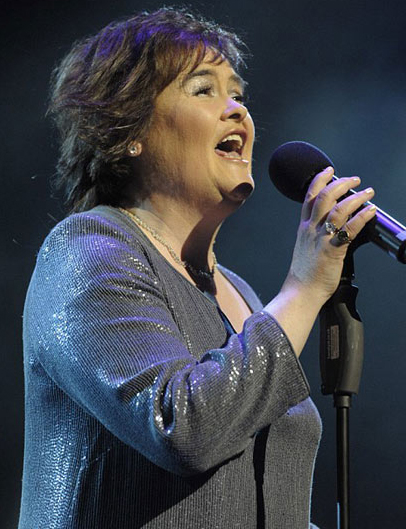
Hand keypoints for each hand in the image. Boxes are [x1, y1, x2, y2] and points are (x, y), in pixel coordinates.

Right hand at [285, 166, 375, 302]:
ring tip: (368, 192)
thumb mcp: (306, 247)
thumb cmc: (305, 274)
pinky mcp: (332, 250)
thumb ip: (316, 234)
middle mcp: (311, 229)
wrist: (300, 292)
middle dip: (341, 183)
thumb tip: (333, 226)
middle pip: (324, 196)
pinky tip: (371, 211)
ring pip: (338, 208)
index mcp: (304, 228)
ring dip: (356, 197)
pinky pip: (349, 228)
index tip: (329, 171)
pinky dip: (362, 216)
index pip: (309, 197)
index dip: (319, 180)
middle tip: (355, 180)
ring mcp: (321, 239)